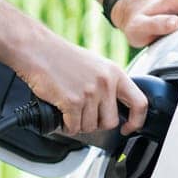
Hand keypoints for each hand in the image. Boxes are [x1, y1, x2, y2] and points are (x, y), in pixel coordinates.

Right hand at [12, 34, 147, 134]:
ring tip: (68, 111)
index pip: (140, 103)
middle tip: (84, 116)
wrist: (37, 50)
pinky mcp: (72, 101)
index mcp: (115, 73)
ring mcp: (90, 93)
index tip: (128, 127)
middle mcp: (106, 83)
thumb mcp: (94, 65)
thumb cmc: (60, 57)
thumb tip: (112, 107)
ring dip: (78, 124)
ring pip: (90, 126)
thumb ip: (107, 84)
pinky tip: (61, 115)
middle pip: (111, 121)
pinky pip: (74, 127)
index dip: (136, 121)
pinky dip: (66, 126)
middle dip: (96, 124)